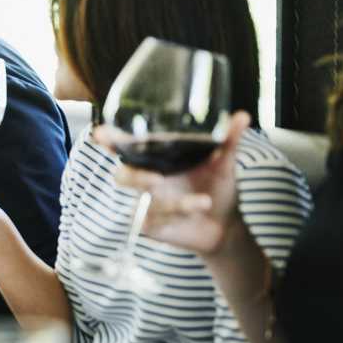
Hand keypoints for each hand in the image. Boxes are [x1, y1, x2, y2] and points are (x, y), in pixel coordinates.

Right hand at [93, 110, 250, 256]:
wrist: (226, 226)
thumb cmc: (218, 190)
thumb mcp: (224, 164)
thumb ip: (228, 140)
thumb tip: (242, 116)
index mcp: (157, 160)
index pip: (127, 147)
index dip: (110, 140)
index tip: (101, 133)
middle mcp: (147, 180)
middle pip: (123, 175)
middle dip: (134, 176)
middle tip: (156, 178)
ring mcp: (147, 203)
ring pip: (145, 201)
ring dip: (174, 203)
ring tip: (203, 202)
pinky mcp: (151, 225)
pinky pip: (158, 220)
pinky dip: (182, 214)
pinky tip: (201, 209)